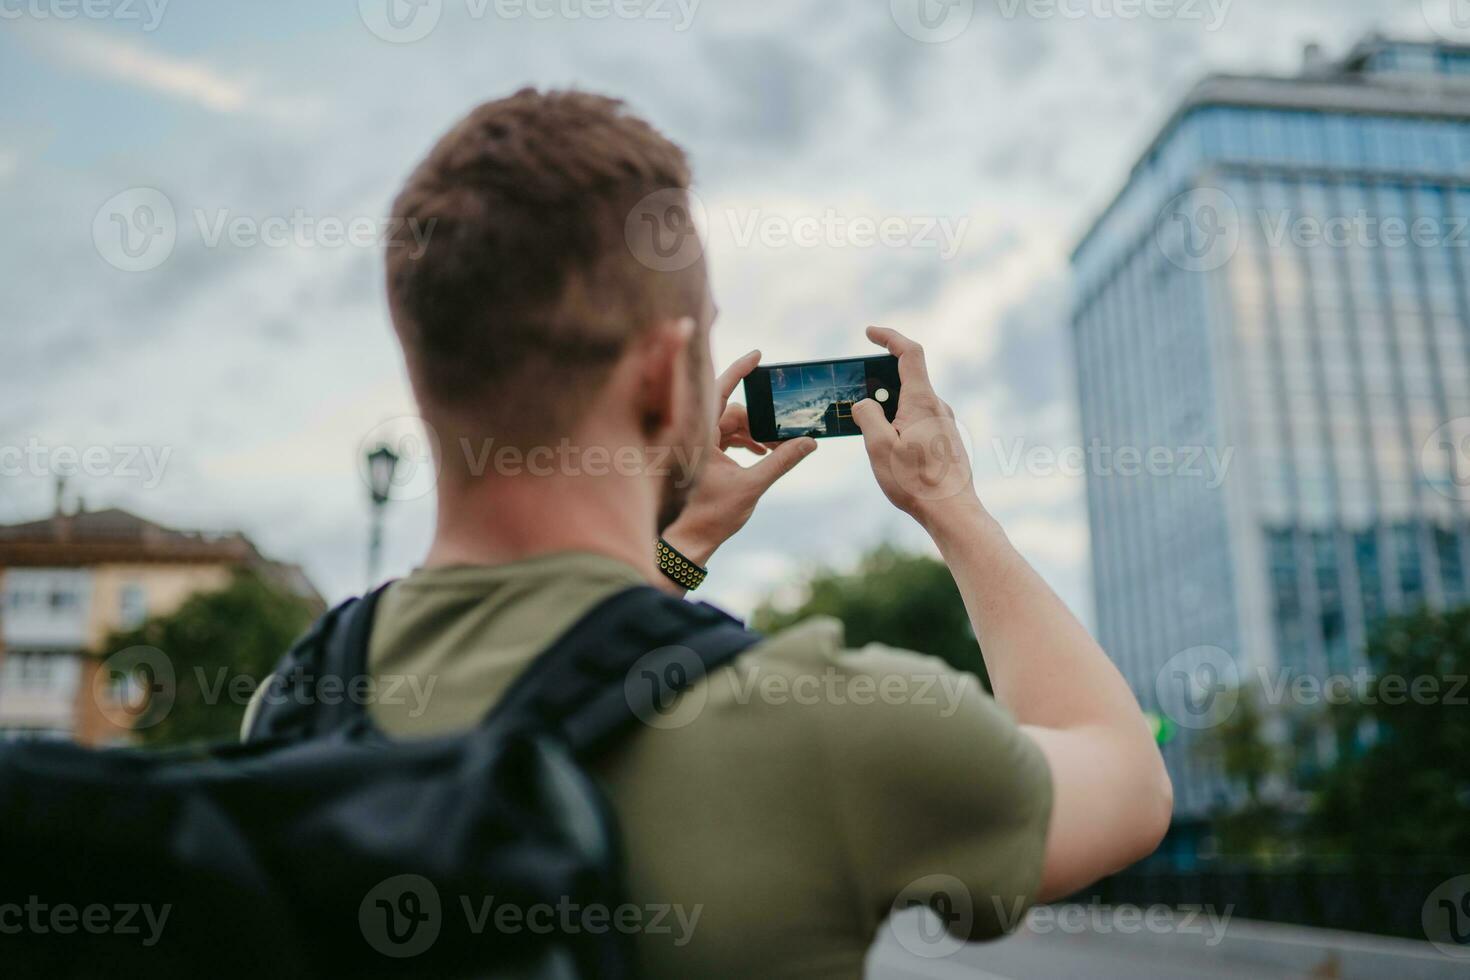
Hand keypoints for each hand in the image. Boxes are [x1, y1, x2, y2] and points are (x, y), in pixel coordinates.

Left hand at [660, 350, 816, 573]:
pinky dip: (743, 442)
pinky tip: (762, 453)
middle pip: (731, 412)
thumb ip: (781, 461)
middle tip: (784, 434)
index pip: (718, 392)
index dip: (739, 371)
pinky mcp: (700, 457)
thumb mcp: (751, 487)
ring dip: (754, 434)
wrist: (687, 543)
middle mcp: (693, 435)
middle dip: (759, 421)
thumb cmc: (709, 516)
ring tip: (776, 449)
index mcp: (698, 435)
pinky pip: (724, 438)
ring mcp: (695, 445)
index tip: (758, 355)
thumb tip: (809, 442)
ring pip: (729, 426)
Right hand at [851, 325, 976, 527]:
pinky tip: (890, 452)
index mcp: (921, 401)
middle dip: (879, 384)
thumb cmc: (916, 482)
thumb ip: (867, 416)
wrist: (952, 512)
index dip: (889, 337)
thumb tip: (864, 404)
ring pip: (911, 404)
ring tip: (871, 436)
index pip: (909, 353)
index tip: (870, 333)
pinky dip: (899, 425)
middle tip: (857, 401)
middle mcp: (937, 407)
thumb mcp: (879, 447)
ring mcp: (944, 424)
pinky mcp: (945, 441)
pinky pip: (918, 422)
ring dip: (888, 410)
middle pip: (906, 380)